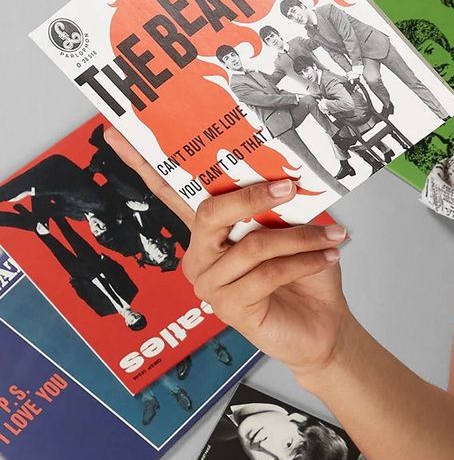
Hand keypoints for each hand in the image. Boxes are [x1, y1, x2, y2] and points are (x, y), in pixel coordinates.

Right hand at [102, 127, 351, 375]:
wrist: (323, 326)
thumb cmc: (305, 277)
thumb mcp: (292, 231)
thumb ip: (276, 206)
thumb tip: (283, 172)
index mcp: (209, 232)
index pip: (172, 195)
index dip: (144, 165)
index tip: (117, 133)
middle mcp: (201, 256)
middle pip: (210, 213)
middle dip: (252, 196)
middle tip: (288, 186)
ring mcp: (210, 283)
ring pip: (252, 246)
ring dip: (299, 238)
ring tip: (331, 236)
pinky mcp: (228, 306)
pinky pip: (266, 274)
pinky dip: (303, 262)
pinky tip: (326, 258)